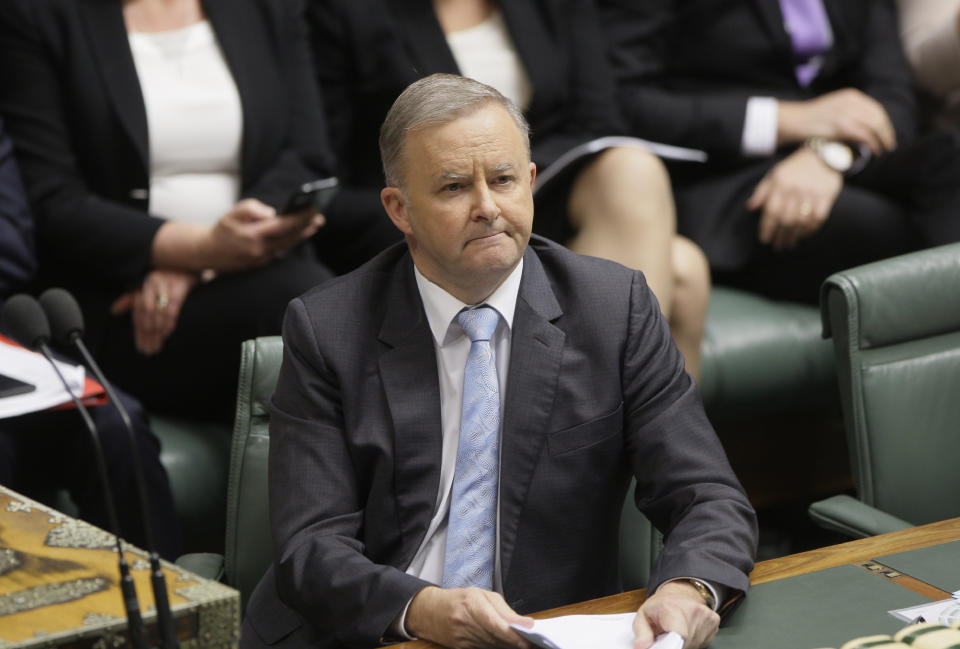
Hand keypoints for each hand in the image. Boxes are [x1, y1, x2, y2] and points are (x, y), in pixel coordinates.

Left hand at [111, 269, 196, 354]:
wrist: (190, 261)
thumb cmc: (170, 276)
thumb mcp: (149, 286)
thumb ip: (132, 298)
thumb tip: (114, 310)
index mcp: (143, 284)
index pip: (137, 312)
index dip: (138, 331)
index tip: (141, 346)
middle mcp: (152, 283)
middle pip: (145, 312)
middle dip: (147, 334)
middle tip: (149, 349)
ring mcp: (166, 284)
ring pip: (157, 310)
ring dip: (156, 330)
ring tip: (157, 345)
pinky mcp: (180, 286)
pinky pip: (172, 305)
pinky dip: (169, 320)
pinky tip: (167, 332)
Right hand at [201, 198, 324, 271]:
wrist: (209, 252)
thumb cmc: (222, 229)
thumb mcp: (232, 213)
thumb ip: (252, 208)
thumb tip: (272, 212)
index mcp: (253, 235)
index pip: (282, 225)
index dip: (299, 218)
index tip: (313, 210)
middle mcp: (260, 249)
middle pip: (289, 237)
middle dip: (306, 226)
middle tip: (320, 216)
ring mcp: (262, 258)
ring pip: (287, 245)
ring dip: (302, 234)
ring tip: (315, 224)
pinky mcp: (262, 263)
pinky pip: (281, 250)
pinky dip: (291, 241)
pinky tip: (300, 232)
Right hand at [405, 586, 533, 648]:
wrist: (428, 612)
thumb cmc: (457, 599)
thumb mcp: (481, 594)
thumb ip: (502, 609)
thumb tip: (523, 622)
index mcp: (472, 604)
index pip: (497, 624)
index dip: (514, 634)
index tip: (529, 638)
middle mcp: (466, 622)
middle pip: (496, 637)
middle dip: (515, 641)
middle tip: (530, 641)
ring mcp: (462, 638)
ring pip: (491, 645)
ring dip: (506, 645)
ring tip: (519, 642)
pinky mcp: (460, 648)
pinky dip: (495, 647)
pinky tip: (503, 644)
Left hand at [633, 581, 719, 648]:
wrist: (680, 591)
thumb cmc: (661, 604)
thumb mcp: (643, 615)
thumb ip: (641, 633)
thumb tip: (641, 646)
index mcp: (672, 607)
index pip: (679, 634)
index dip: (673, 645)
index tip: (668, 645)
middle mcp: (692, 609)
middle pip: (685, 643)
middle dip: (674, 644)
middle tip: (668, 635)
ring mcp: (706, 615)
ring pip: (694, 643)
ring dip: (684, 642)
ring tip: (677, 631)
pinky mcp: (714, 621)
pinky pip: (703, 640)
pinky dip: (694, 639)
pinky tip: (687, 630)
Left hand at [747, 148, 842, 249]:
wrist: (823, 155)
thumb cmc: (794, 168)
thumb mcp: (774, 175)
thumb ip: (762, 191)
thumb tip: (750, 208)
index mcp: (780, 184)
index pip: (771, 211)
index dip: (767, 228)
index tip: (764, 240)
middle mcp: (795, 190)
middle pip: (786, 220)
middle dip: (780, 236)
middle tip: (777, 246)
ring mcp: (812, 193)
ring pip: (801, 221)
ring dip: (794, 236)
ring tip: (789, 245)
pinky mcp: (826, 196)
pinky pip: (818, 218)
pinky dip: (811, 229)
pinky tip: (805, 236)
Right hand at [777, 88, 895, 154]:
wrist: (794, 120)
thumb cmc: (811, 118)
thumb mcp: (834, 108)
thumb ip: (850, 113)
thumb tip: (866, 127)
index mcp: (851, 96)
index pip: (876, 109)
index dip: (885, 124)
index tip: (888, 135)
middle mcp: (852, 102)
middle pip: (878, 117)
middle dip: (887, 133)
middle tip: (889, 145)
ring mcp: (847, 113)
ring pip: (874, 126)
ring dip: (881, 140)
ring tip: (882, 150)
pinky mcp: (842, 125)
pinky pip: (864, 135)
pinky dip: (871, 144)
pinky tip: (873, 150)